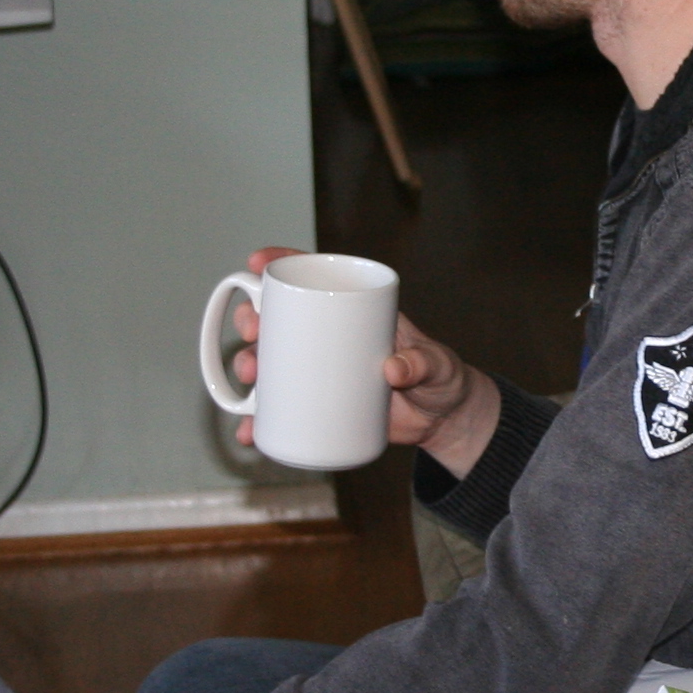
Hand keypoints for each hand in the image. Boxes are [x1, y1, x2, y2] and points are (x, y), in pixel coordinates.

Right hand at [227, 247, 502, 475]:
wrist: (442, 420)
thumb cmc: (441, 378)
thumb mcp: (436, 365)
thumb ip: (421, 363)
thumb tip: (393, 368)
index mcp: (355, 311)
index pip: (315, 277)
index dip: (282, 264)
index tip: (257, 264)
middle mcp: (329, 337)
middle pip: (279, 318)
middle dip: (252, 317)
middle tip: (251, 330)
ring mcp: (321, 372)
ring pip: (272, 362)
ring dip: (250, 364)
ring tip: (250, 374)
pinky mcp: (320, 407)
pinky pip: (282, 410)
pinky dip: (261, 421)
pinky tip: (250, 428)